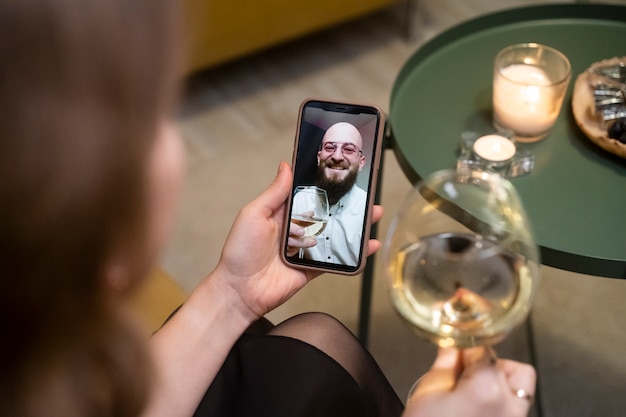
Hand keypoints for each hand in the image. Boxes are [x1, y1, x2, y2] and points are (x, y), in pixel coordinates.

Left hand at [211, 162, 382, 320]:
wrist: (240, 291)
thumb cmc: (240, 251)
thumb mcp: (254, 214)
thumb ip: (274, 193)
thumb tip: (285, 166)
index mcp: (281, 213)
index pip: (306, 194)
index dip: (322, 185)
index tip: (341, 173)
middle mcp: (294, 229)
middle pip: (325, 213)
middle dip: (345, 204)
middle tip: (365, 194)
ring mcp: (304, 249)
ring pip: (334, 234)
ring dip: (354, 225)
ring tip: (373, 214)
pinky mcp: (311, 268)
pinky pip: (336, 259)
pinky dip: (354, 254)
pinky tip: (369, 245)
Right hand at [404, 347, 535, 416]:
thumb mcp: (429, 392)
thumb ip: (447, 362)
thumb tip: (453, 345)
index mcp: (489, 388)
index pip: (484, 348)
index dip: (467, 341)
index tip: (459, 332)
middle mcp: (511, 406)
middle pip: (512, 368)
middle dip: (488, 364)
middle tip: (462, 373)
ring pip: (520, 389)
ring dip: (499, 383)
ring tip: (470, 394)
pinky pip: (513, 409)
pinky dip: (498, 402)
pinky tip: (474, 409)